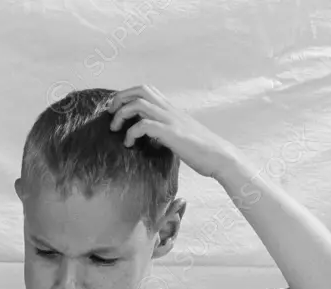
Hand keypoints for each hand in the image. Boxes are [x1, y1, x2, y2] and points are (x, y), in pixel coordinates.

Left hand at [106, 85, 240, 178]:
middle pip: (140, 89)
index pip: (146, 90)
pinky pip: (143, 125)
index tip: (117, 109)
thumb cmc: (200, 150)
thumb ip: (164, 131)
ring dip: (121, 114)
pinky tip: (129, 144)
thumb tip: (150, 138)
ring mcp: (170, 120)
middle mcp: (169, 110)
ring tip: (115, 129)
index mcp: (171, 110)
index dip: (127, 95)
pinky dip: (131, 133)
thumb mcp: (179, 135)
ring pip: (139, 103)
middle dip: (120, 98)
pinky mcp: (171, 133)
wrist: (219, 157)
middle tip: (111, 114)